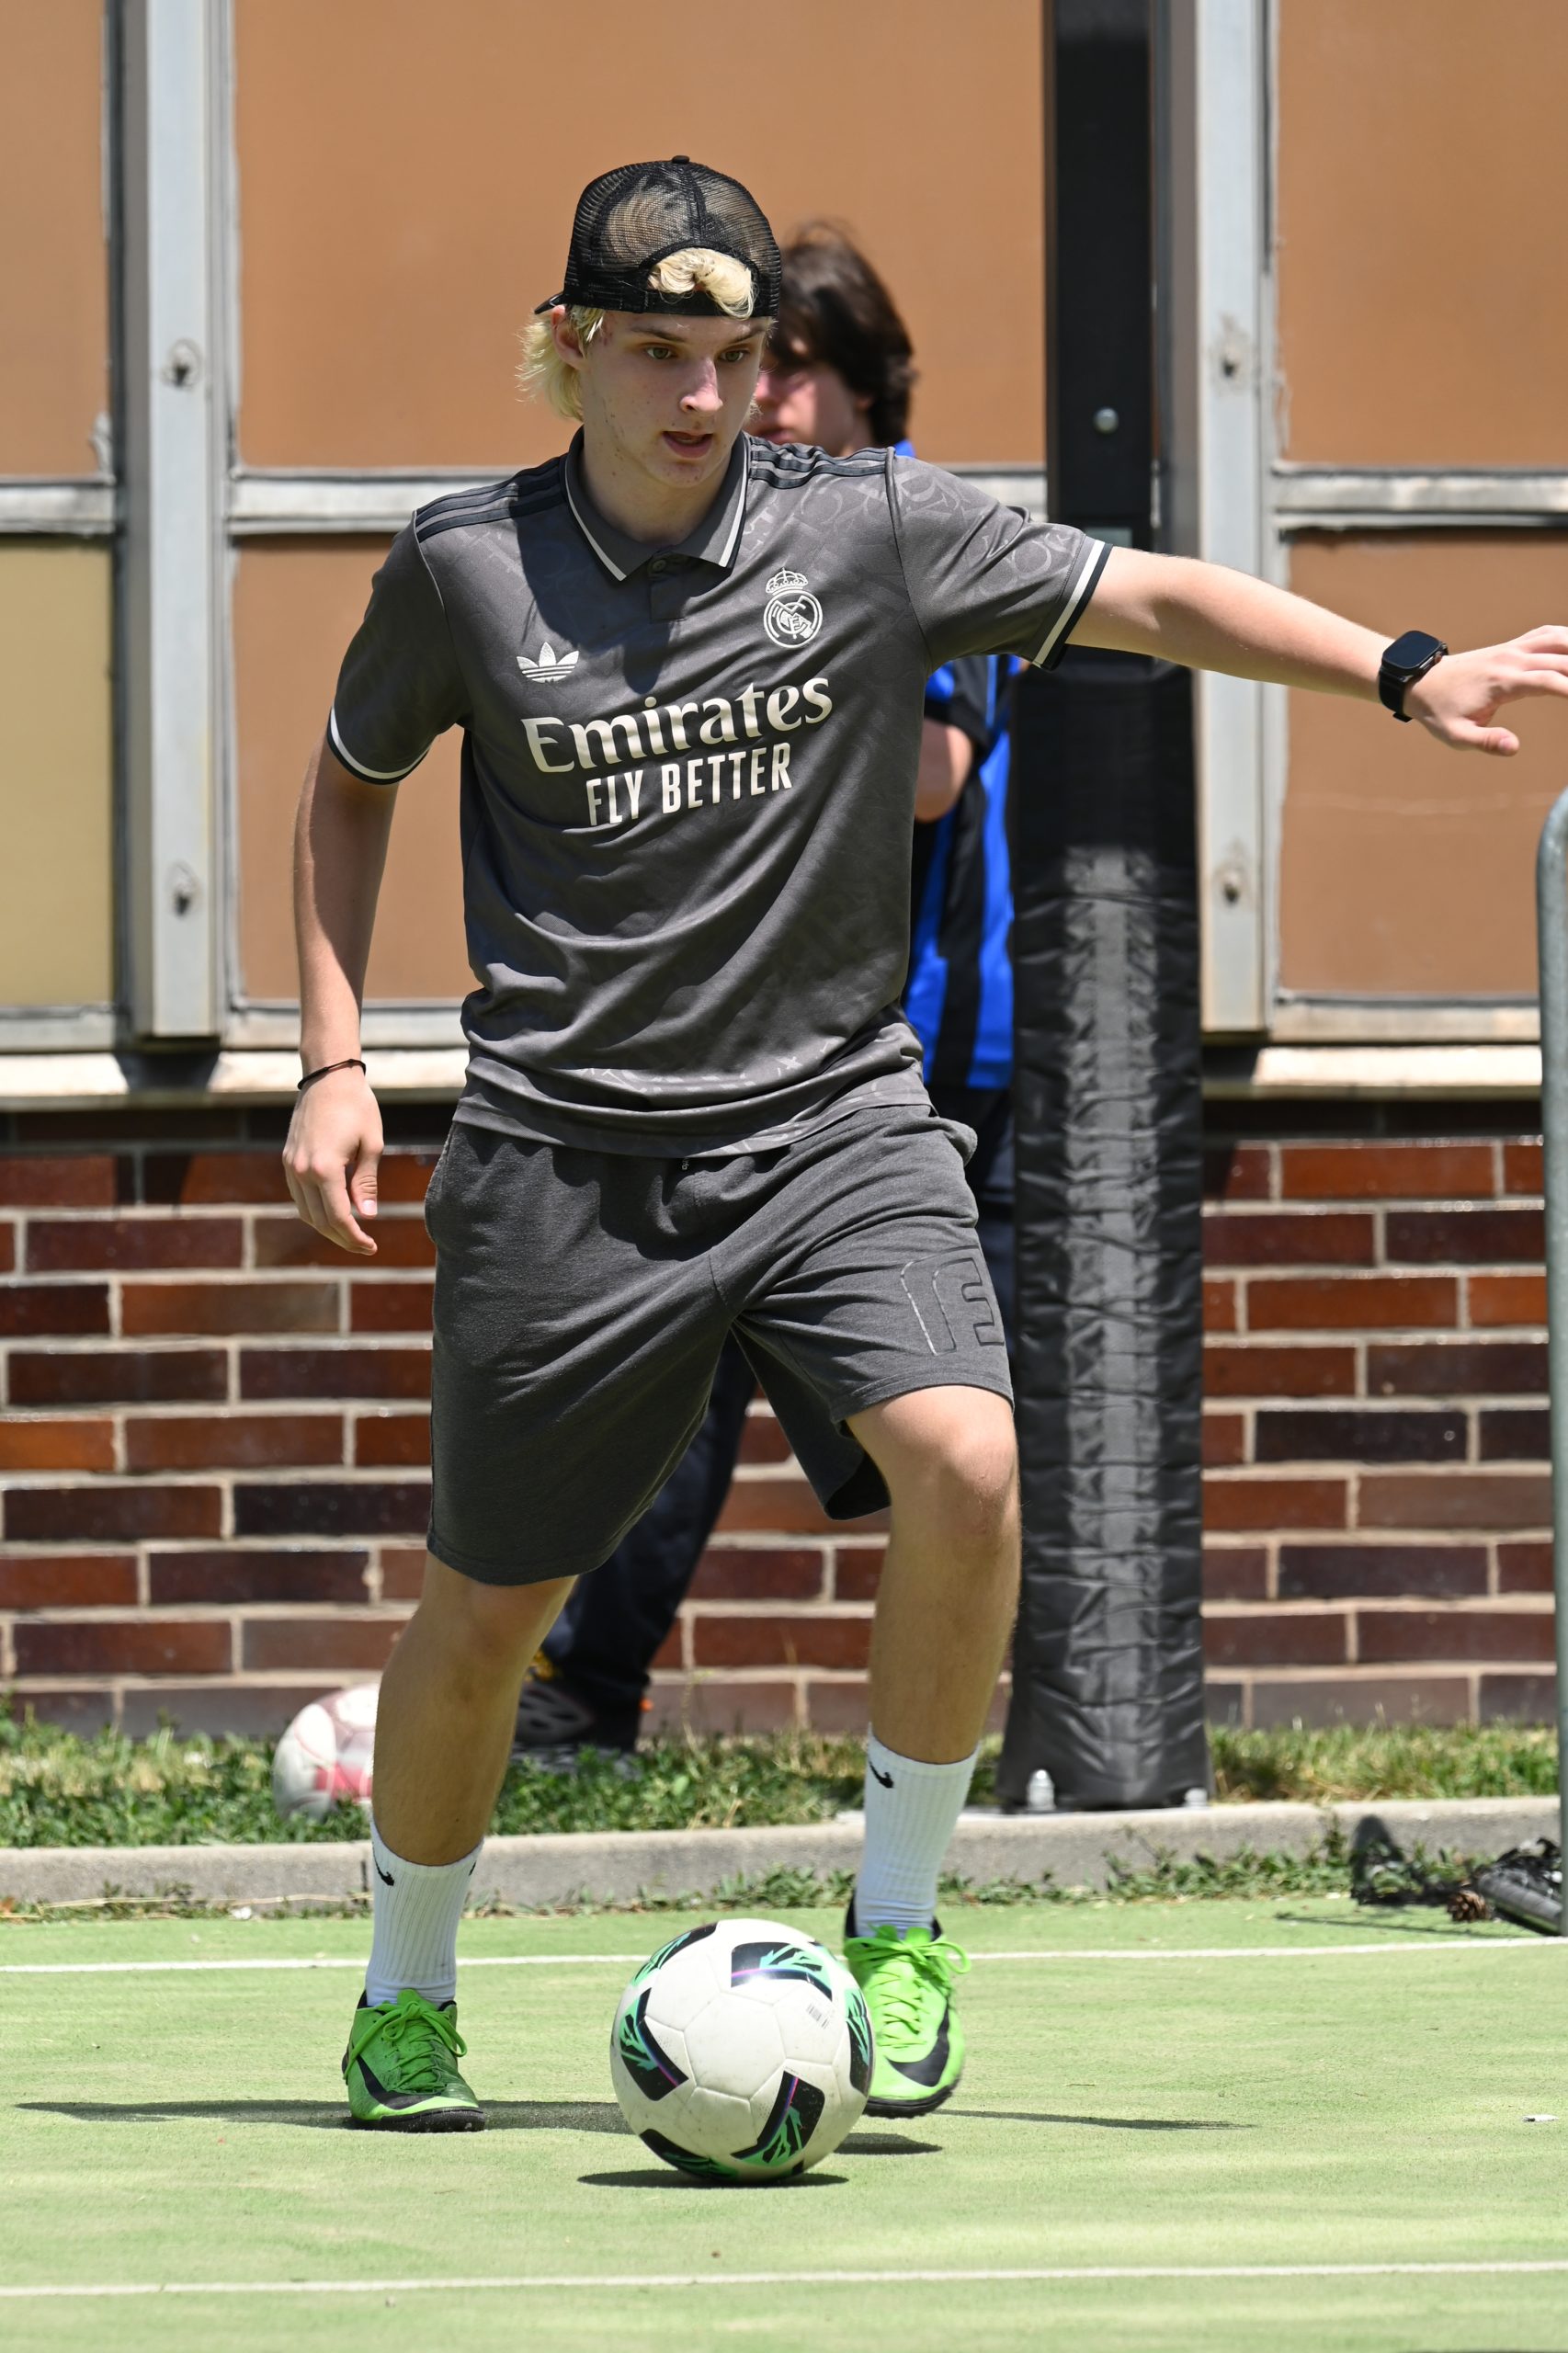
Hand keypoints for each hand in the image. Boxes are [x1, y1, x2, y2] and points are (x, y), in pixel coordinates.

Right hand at [282, 1068, 382, 1255]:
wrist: (328, 1077)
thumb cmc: (357, 1107)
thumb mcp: (371, 1145)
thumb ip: (366, 1183)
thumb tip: (367, 1216)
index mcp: (324, 1169)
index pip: (339, 1218)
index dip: (355, 1238)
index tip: (371, 1247)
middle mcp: (302, 1171)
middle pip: (320, 1221)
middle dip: (343, 1238)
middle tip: (365, 1246)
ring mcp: (291, 1165)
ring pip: (305, 1212)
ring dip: (327, 1228)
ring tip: (350, 1234)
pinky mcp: (288, 1159)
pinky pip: (298, 1196)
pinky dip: (314, 1210)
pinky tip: (332, 1213)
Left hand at [1406, 627, 1567, 754]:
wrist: (1421, 682)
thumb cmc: (1439, 712)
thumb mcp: (1455, 736)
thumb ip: (1486, 742)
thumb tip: (1514, 748)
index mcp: (1503, 681)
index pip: (1549, 681)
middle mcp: (1513, 658)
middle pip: (1563, 657)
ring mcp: (1514, 648)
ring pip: (1560, 638)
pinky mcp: (1514, 645)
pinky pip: (1549, 634)